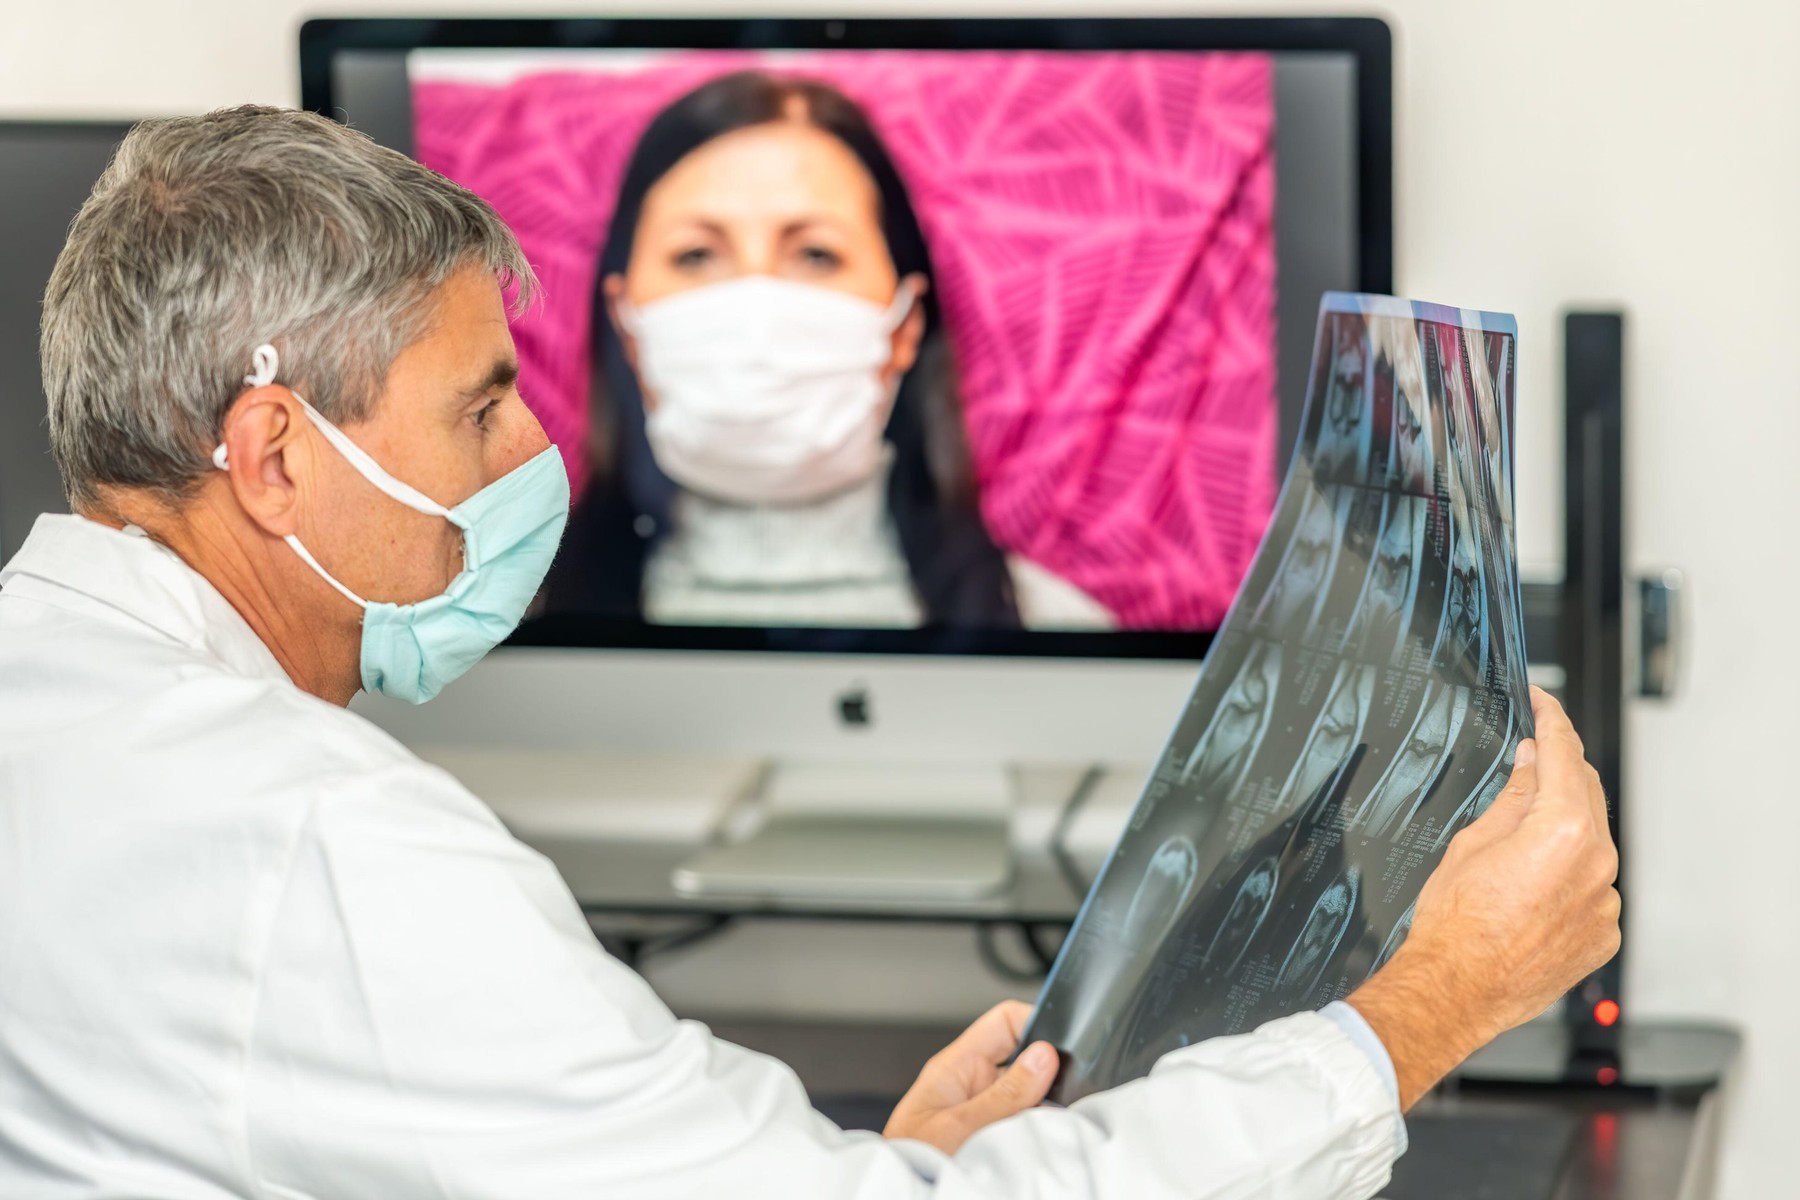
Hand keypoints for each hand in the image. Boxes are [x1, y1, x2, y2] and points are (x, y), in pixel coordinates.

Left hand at [884, 1001, 1058, 1154]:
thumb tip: (1043, 1056)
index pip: (1004, 1022)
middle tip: (1061, 1094)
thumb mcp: (959, 1127)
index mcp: (957, 1067)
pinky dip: (1041, 1131)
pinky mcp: (997, 1138)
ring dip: (1044, 1108)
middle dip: (1047, 1074)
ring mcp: (987, 1112)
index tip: (1063, 1044)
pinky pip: (1028, 1124)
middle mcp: (974, 1085)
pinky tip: (1043, 1141)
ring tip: (1043, 1125)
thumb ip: (1004, 1093)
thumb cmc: (913, 1165)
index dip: (1035, 1022)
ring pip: (1032, 1095)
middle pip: (1025, 1060)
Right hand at [1349, 686, 1620, 1106]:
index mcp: (1564, 831)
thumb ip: (1514, 797)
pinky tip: (1531, 884)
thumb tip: (1533, 762)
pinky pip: (1593, 886)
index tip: (1544, 699)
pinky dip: (1570, 872)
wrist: (1455, 990)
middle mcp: (1598, 864)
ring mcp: (1606, 903)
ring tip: (1519, 834)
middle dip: (1560, 770)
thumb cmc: (1454, 924)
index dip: (1552, 719)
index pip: (1565, 755)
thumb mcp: (1473, 842)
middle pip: (1588, 794)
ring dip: (1564, 826)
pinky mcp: (1603, 934)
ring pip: (1592, 842)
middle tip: (1530, 755)